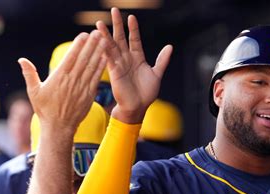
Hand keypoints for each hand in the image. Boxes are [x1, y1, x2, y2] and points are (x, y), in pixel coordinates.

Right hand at [18, 31, 107, 133]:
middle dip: (91, 45)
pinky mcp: (89, 94)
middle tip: (98, 32)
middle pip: (83, 59)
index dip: (78, 46)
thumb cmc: (45, 109)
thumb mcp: (34, 92)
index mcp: (59, 78)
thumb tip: (22, 60)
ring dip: (99, 53)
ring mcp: (82, 88)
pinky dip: (101, 67)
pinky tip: (106, 58)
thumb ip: (30, 74)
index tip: (84, 35)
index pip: (70, 58)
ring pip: (92, 67)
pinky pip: (97, 78)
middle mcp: (72, 81)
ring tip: (105, 41)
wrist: (59, 127)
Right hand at [96, 7, 172, 123]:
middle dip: (117, 24)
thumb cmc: (146, 93)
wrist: (137, 107)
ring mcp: (119, 64)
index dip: (133, 28)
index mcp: (137, 58)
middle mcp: (127, 59)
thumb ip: (162, 60)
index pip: (135, 39)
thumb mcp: (157, 73)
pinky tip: (100, 40)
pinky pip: (109, 58)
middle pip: (121, 38)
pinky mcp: (114, 72)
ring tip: (99, 23)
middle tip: (113, 10)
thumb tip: (170, 47)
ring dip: (105, 34)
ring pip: (112, 46)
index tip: (131, 16)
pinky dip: (105, 49)